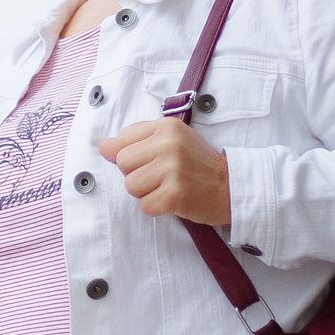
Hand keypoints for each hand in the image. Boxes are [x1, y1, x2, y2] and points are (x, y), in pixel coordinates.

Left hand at [94, 115, 230, 223]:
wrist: (232, 188)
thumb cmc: (198, 165)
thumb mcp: (172, 141)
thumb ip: (137, 140)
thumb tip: (102, 146)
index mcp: (166, 127)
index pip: (122, 141)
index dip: (134, 156)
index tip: (154, 161)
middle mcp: (169, 144)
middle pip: (123, 163)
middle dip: (138, 174)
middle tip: (162, 176)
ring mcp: (172, 170)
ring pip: (131, 186)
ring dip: (146, 192)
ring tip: (168, 188)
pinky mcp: (175, 195)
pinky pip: (144, 206)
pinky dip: (156, 208)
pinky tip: (173, 201)